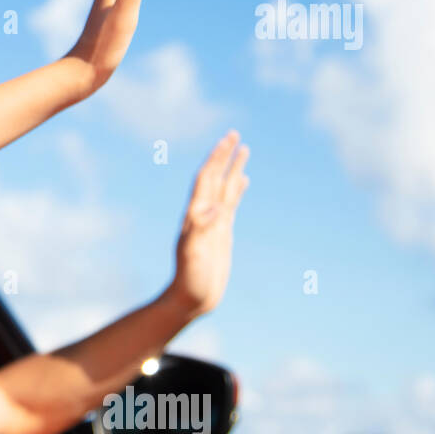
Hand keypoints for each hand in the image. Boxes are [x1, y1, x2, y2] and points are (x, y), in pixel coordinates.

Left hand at [166, 131, 249, 320]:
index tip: (228, 140)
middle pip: (215, 178)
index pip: (206, 179)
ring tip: (244, 150)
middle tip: (235, 134)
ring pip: (225, 189)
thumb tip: (214, 210)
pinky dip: (236, 190)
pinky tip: (243, 182)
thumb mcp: (193, 256)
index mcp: (195, 215)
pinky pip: (231, 205)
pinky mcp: (222, 233)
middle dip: (224, 156)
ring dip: (233, 169)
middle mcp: (203, 215)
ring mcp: (213, 223)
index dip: (216, 159)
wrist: (191, 298)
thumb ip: (200, 232)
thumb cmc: (190, 280)